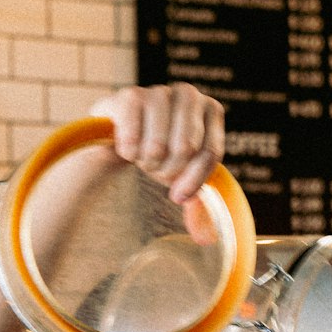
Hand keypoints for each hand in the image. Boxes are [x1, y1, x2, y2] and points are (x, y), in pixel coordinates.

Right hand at [89, 83, 224, 204]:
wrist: (120, 137)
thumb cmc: (160, 157)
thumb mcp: (182, 180)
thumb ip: (198, 207)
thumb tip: (206, 240)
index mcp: (211, 110)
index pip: (210, 152)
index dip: (193, 181)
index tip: (177, 197)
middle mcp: (189, 94)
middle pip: (186, 148)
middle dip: (167, 170)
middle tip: (155, 169)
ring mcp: (159, 91)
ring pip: (159, 146)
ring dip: (147, 162)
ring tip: (142, 158)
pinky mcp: (130, 95)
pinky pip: (134, 139)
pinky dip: (128, 152)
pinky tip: (125, 151)